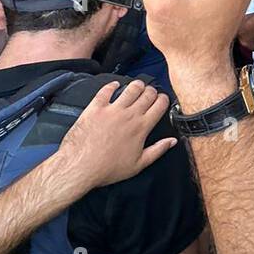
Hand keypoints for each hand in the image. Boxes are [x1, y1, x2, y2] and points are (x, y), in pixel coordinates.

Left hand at [52, 80, 176, 192]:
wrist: (80, 166)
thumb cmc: (107, 168)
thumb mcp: (138, 165)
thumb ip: (158, 150)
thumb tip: (172, 141)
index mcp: (141, 127)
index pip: (160, 105)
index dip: (164, 99)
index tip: (162, 100)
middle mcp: (129, 115)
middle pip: (147, 93)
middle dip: (152, 91)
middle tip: (150, 93)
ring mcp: (112, 109)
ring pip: (130, 88)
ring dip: (136, 85)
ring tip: (137, 86)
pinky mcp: (96, 108)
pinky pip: (106, 90)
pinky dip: (112, 85)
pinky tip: (114, 85)